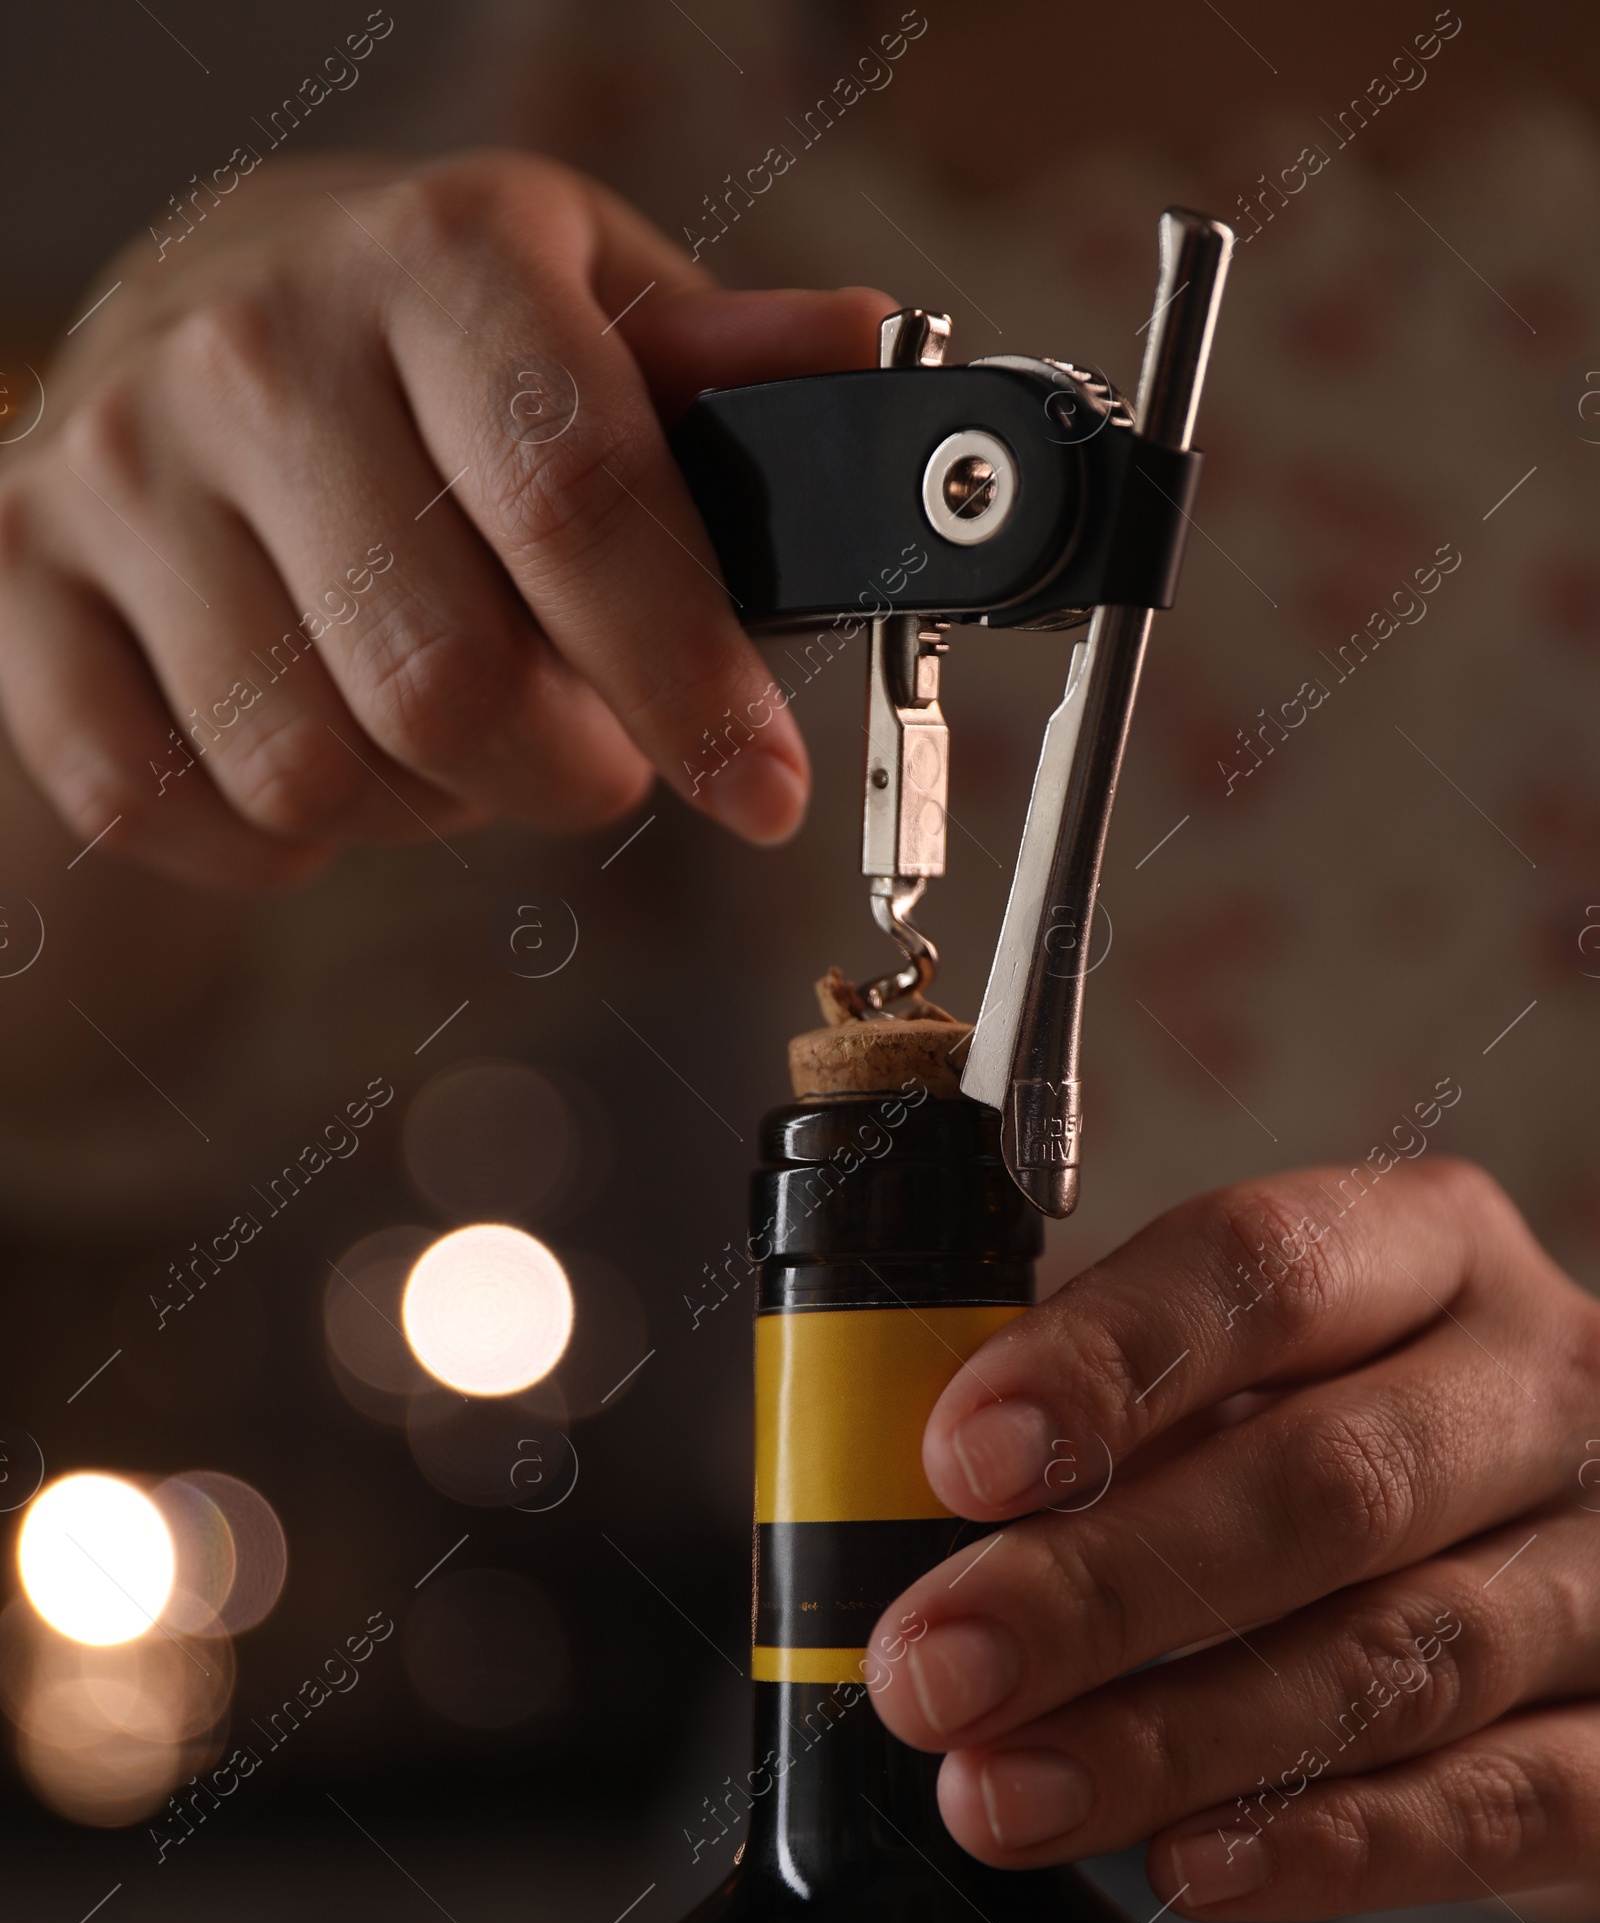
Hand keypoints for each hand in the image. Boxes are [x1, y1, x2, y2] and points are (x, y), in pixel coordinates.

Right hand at [0, 149, 889, 885]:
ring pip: (310, 776)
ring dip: (420, 805)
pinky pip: (165, 807)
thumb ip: (728, 374)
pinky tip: (315, 742)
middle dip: (565, 769)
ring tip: (437, 720)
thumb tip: (867, 363)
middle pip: (448, 685)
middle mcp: (255, 349)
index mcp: (435, 261)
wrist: (187, 329)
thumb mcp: (590, 313)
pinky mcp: (19, 584)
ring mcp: (116, 472)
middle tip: (590, 750)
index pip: (578, 503)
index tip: (760, 789)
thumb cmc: (426, 348)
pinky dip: (273, 836)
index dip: (691, 681)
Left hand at [867, 1158, 1599, 1921]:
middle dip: (1103, 1587)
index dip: (1104, 1364)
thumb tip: (901, 1504)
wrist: (1585, 1600)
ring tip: (1005, 1791)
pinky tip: (1194, 1864)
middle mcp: (1547, 1389)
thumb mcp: (1257, 1391)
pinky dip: (1338, 1846)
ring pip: (1401, 1656)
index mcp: (1430, 1255)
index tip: (958, 1459)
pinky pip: (1504, 1806)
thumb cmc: (1361, 1468)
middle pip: (1327, 1480)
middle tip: (934, 1669)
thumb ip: (1121, 1422)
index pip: (1265, 1269)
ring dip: (1176, 1735)